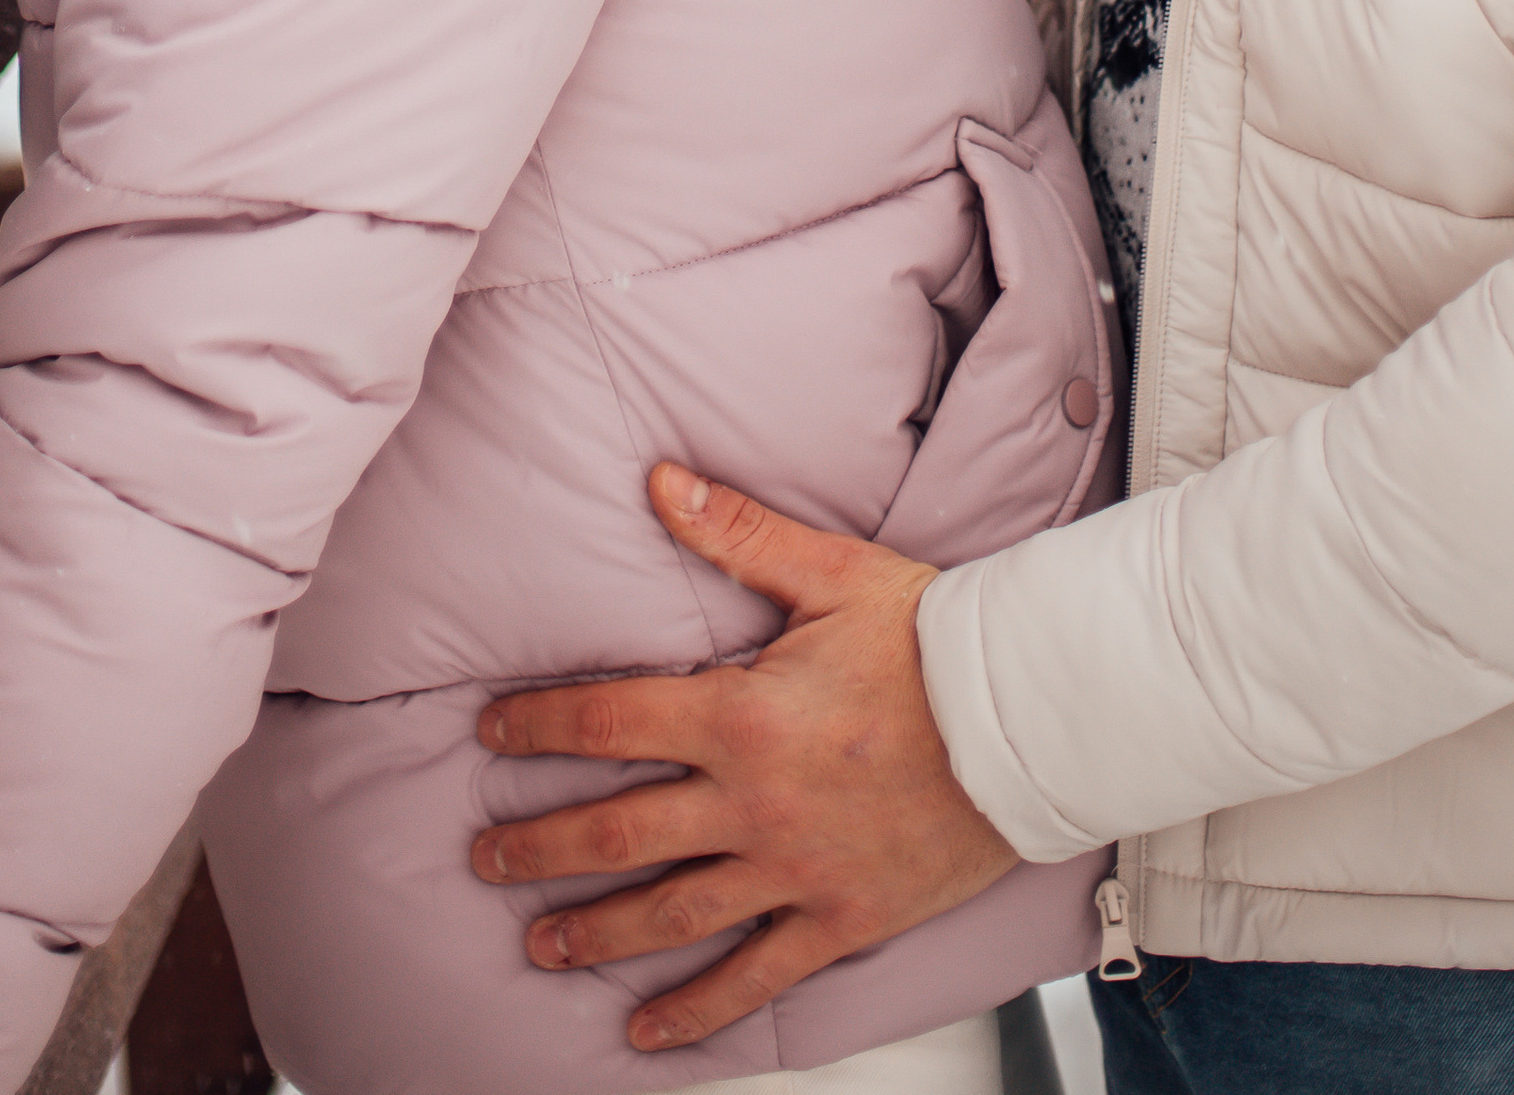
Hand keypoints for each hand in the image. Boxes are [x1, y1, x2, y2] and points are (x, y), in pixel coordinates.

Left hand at [472, 464, 1016, 1052]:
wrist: (1028, 722)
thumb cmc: (932, 641)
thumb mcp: (832, 573)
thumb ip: (737, 532)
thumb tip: (659, 480)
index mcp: (741, 714)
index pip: (609, 723)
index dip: (538, 726)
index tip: (488, 733)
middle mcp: (754, 802)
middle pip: (618, 834)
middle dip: (540, 848)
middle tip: (484, 859)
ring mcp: (794, 869)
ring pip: (671, 915)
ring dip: (595, 933)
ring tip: (539, 947)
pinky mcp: (839, 919)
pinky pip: (754, 976)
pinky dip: (696, 1010)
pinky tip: (647, 1034)